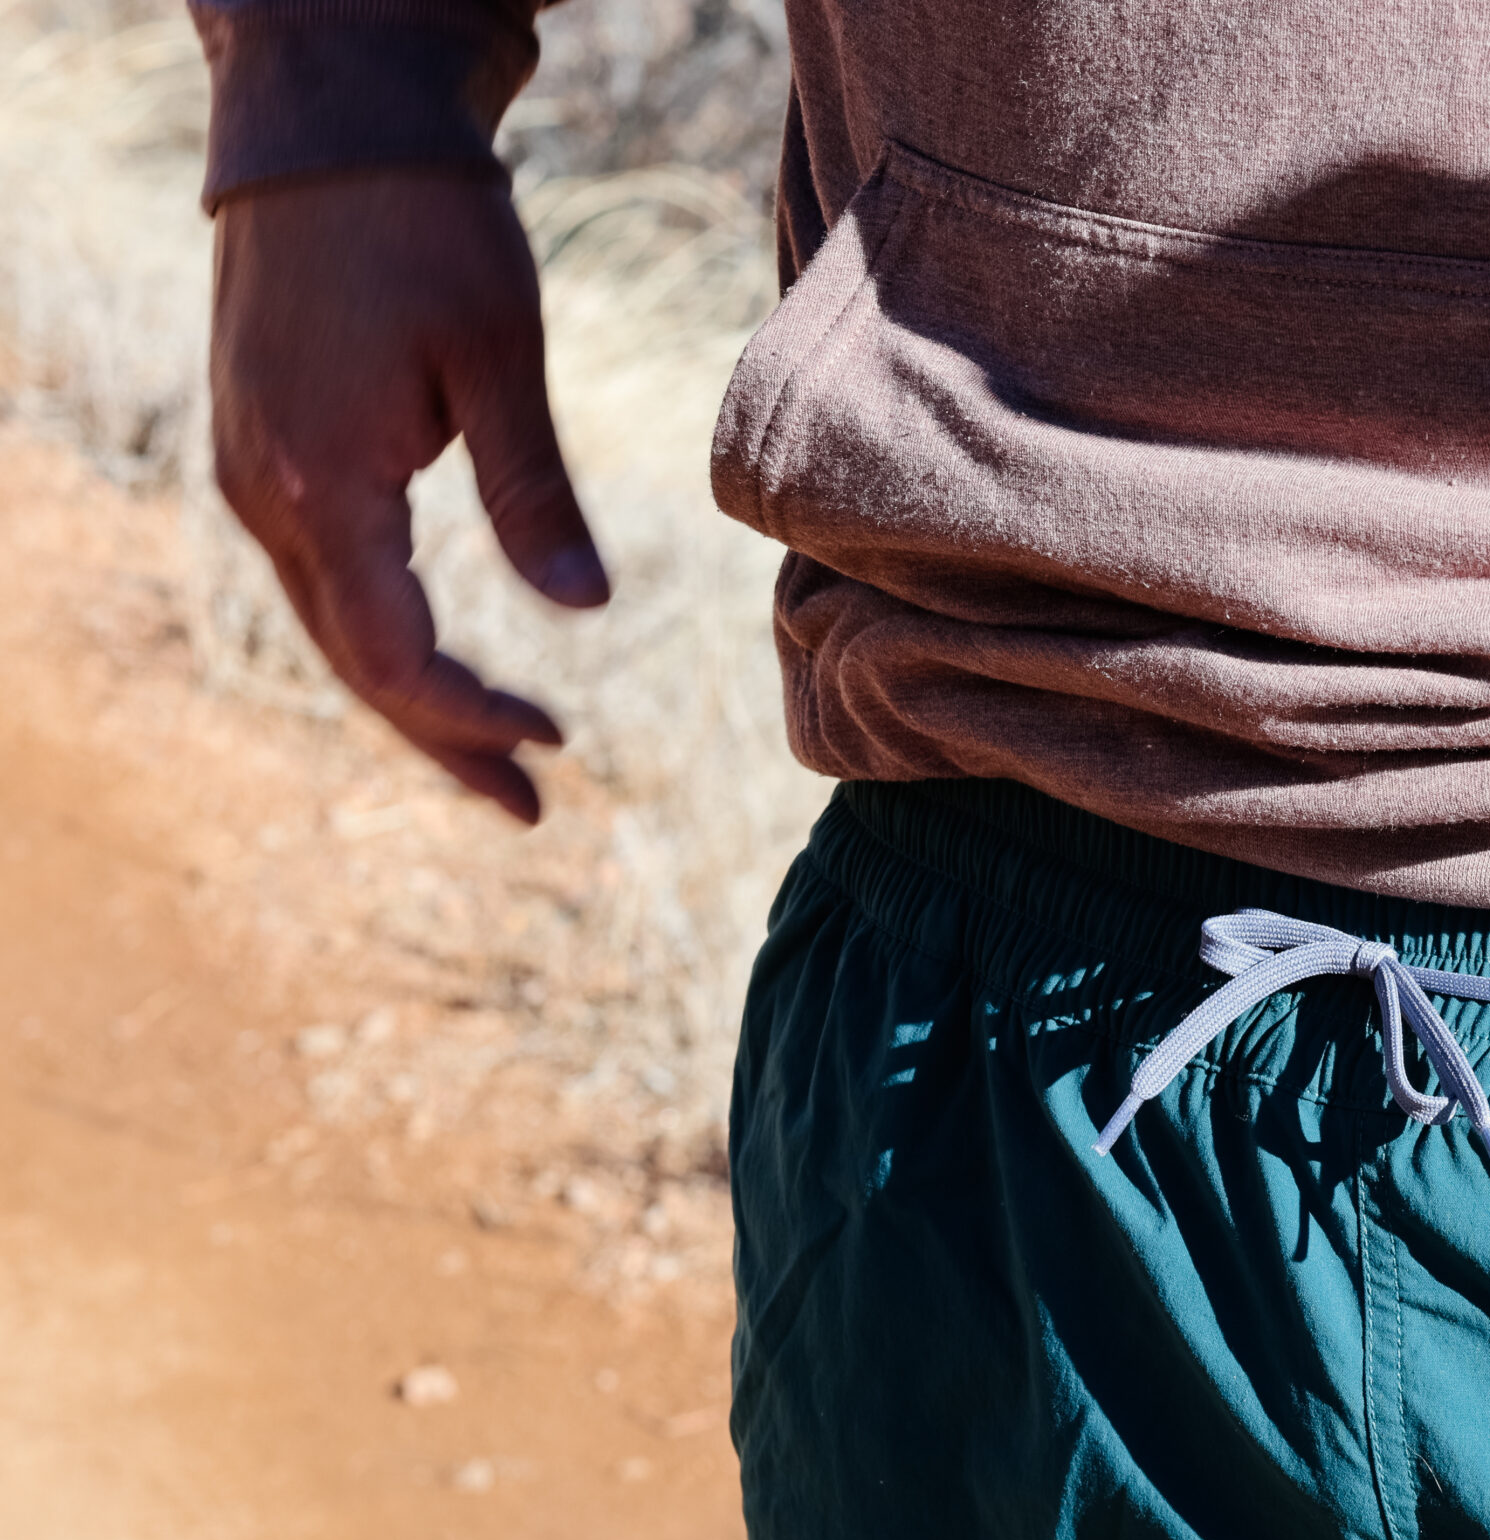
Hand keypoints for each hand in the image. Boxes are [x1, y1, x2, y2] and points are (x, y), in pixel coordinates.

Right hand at [209, 172, 608, 824]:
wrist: (331, 131)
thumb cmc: (427, 231)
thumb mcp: (498, 362)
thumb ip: (534, 494)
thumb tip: (587, 611)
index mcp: (322, 488)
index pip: (395, 655)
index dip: (472, 716)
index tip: (555, 749)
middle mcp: (264, 497)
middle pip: (354, 664)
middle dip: (442, 739)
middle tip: (528, 806)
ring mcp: (251, 476)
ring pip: (332, 628)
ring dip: (412, 697)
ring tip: (500, 755)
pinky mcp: (262, 452)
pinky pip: (320, 580)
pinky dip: (380, 636)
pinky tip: (436, 663)